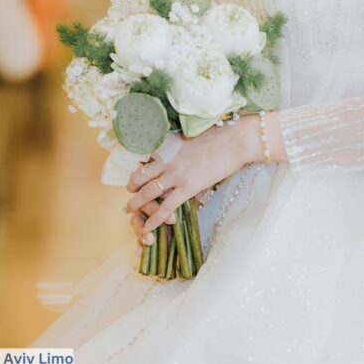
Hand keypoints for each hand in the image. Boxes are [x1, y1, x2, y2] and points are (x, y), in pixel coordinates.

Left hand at [125, 113, 285, 241]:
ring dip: (136, 204)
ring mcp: (175, 175)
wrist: (234, 141)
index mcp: (167, 146)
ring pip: (146, 193)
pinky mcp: (188, 188)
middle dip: (131, 187)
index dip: (137, 169)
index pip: (144, 159)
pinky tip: (148, 227)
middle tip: (128, 193)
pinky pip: (166, 207)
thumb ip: (179, 147)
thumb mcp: (191, 138)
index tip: (135, 175)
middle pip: (139, 176)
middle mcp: (166, 160)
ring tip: (129, 210)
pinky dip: (154, 219)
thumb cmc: (219, 136)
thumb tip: (177, 154)